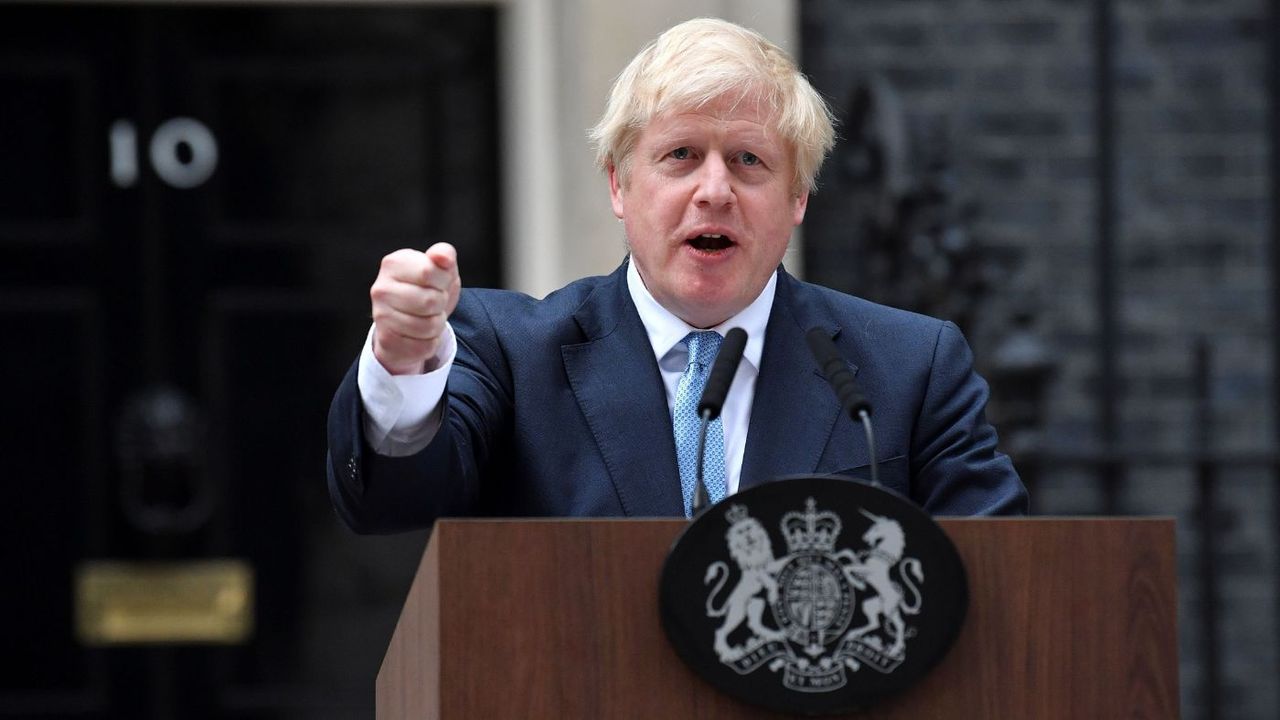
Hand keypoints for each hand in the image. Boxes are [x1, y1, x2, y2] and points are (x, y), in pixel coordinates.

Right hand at [370, 242, 460, 374]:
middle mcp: (381, 289)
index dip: (443, 280)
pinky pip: (425, 345)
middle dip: (441, 304)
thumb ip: (444, 255)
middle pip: (430, 301)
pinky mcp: (386, 340)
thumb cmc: (427, 288)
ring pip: (429, 326)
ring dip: (437, 324)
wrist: (409, 319)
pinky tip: (420, 333)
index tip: (437, 282)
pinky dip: (431, 341)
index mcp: (393, 263)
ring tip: (427, 316)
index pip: (429, 271)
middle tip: (433, 302)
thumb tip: (443, 257)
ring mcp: (380, 315)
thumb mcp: (439, 268)